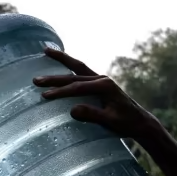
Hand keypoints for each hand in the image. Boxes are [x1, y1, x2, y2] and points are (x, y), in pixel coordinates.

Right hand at [33, 48, 161, 140]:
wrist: (140, 122)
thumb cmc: (127, 124)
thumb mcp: (110, 122)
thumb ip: (92, 115)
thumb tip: (72, 110)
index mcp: (105, 86)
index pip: (77, 87)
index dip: (60, 92)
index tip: (45, 96)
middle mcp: (103, 79)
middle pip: (74, 74)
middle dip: (54, 76)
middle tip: (36, 79)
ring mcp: (101, 79)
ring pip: (77, 68)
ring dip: (61, 61)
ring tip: (45, 52)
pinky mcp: (100, 83)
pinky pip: (82, 71)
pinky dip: (70, 66)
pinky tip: (61, 64)